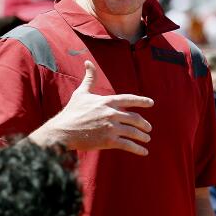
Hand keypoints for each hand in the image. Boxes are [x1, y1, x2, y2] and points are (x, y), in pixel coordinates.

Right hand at [29, 61, 153, 155]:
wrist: (63, 131)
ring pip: (134, 132)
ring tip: (146, 139)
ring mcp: (111, 127)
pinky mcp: (109, 141)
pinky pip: (128, 145)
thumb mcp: (81, 93)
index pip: (129, 99)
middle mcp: (112, 113)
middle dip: (144, 124)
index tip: (151, 103)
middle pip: (135, 118)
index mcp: (107, 101)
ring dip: (143, 136)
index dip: (142, 101)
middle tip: (148, 128)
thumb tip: (88, 62)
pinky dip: (138, 149)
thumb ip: (89, 78)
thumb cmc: (71, 112)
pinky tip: (144, 152)